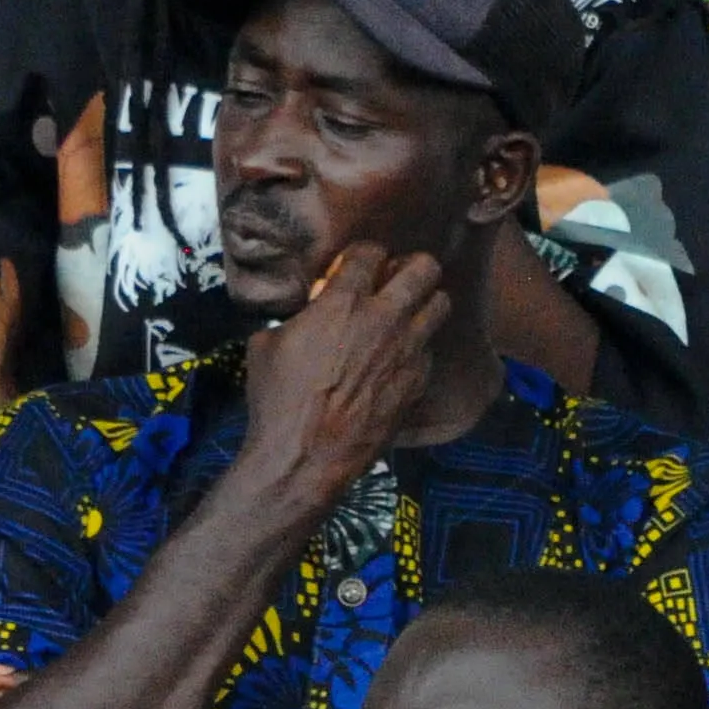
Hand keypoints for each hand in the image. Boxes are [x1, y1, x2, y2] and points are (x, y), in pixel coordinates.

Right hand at [235, 246, 446, 506]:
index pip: (371, 251)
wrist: (305, 457)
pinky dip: (419, 346)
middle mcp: (383, 319)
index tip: (357, 265)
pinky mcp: (417, 381)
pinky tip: (400, 357)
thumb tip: (305, 314)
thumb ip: (296, 318)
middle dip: (410, 267)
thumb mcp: (266, 345)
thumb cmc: (277, 401)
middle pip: (424, 267)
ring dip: (425, 302)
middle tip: (394, 280)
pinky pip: (431, 349)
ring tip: (408, 313)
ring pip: (441, 304)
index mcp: (342, 302)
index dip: (364, 254)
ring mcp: (407, 351)